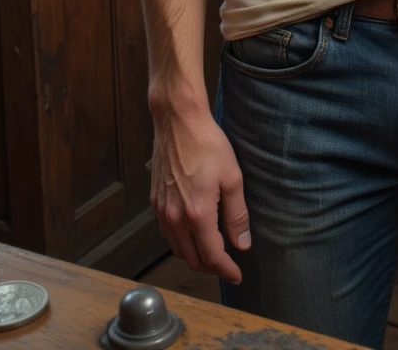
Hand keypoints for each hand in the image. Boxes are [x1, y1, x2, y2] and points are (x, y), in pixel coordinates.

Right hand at [150, 102, 251, 284]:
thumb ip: (237, 215)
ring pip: (177, 248)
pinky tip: (193, 233)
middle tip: (227, 265)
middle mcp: (175, 217)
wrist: (178, 121)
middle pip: (191, 258)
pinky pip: (167, 233)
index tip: (237, 275)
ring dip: (195, 257)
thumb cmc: (208, 144)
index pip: (212, 255)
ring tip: (213, 252)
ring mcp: (162, 210)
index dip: (226, 269)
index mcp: (197, 213)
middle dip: (211, 268)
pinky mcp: (155, 201)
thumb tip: (242, 244)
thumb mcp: (232, 178)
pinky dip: (181, 242)